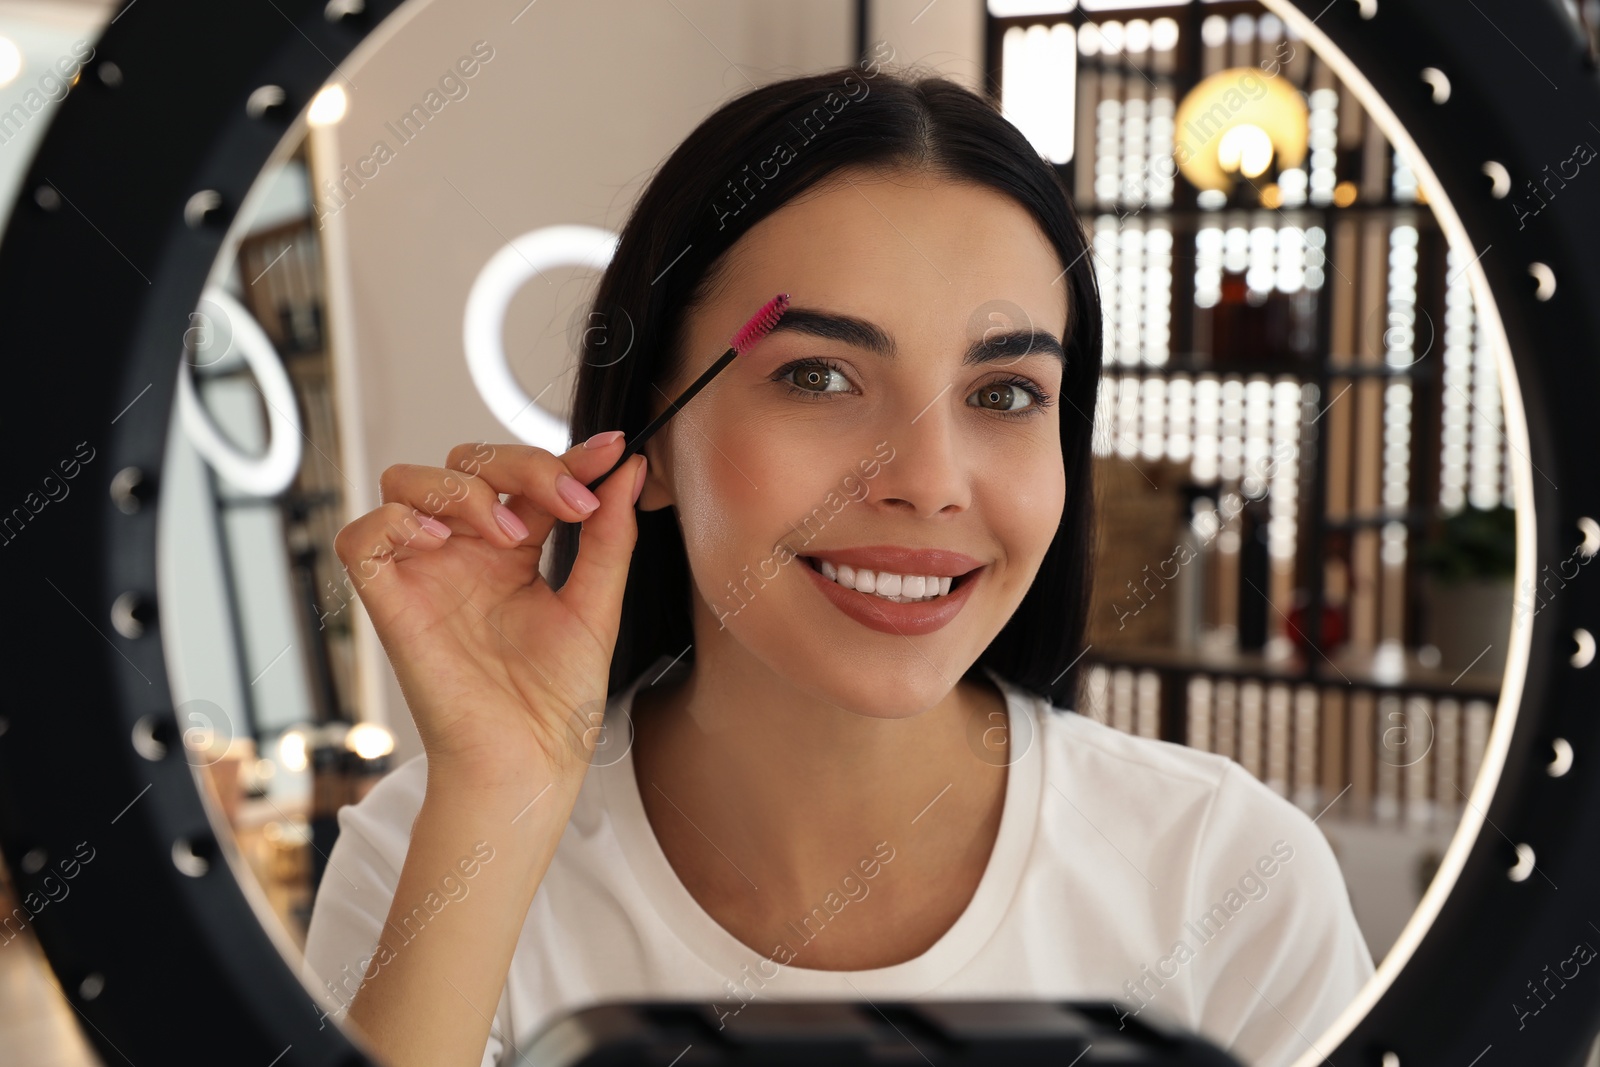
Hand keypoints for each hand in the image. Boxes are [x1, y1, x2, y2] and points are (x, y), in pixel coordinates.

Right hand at [332, 436, 646, 789]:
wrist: (532, 763)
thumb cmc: (557, 702)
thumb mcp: (597, 606)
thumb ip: (609, 537)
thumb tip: (629, 470)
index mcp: (510, 553)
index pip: (525, 480)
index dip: (566, 456)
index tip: (614, 450)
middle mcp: (462, 555)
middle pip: (466, 463)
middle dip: (521, 464)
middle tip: (570, 500)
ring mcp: (424, 575)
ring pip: (406, 481)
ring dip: (463, 488)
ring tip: (509, 534)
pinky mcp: (390, 604)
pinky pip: (360, 537)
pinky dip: (394, 521)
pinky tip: (441, 541)